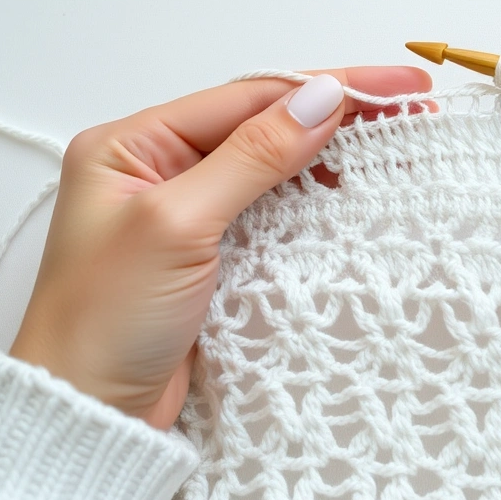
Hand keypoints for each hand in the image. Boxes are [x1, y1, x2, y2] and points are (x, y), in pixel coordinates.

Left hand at [9, 66, 431, 428]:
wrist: (90, 413)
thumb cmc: (106, 319)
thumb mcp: (178, 223)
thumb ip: (252, 155)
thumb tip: (321, 97)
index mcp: (134, 144)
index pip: (247, 99)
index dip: (325, 87)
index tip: (395, 86)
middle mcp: (160, 169)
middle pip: (264, 125)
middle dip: (336, 115)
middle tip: (410, 108)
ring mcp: (189, 213)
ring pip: (274, 169)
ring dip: (330, 157)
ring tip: (393, 145)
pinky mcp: (213, 256)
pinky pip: (273, 212)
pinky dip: (313, 202)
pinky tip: (349, 193)